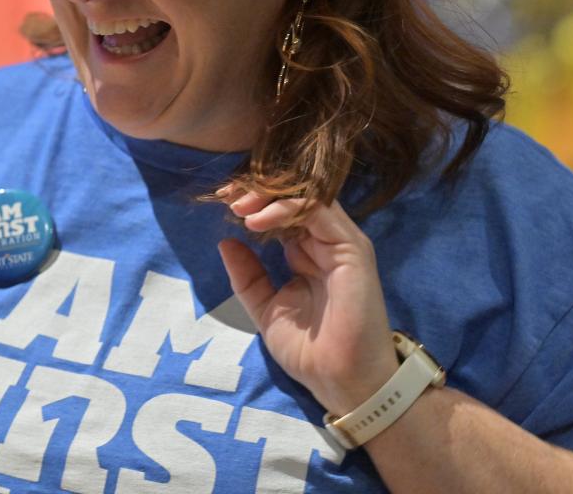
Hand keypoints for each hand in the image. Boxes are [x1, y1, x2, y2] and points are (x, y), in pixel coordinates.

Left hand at [217, 189, 398, 414]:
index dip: (252, 202)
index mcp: (307, 252)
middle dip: (257, 190)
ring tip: (238, 207)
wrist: (340, 381)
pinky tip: (258, 221)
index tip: (221, 201)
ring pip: (307, 197)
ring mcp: (341, 242)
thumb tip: (225, 241)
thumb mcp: (266, 308)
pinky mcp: (352, 248)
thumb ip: (248, 276)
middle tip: (226, 195)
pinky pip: (319, 212)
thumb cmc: (309, 351)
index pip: (281, 211)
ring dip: (269, 196)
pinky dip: (286, 209)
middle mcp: (326, 241)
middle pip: (293, 197)